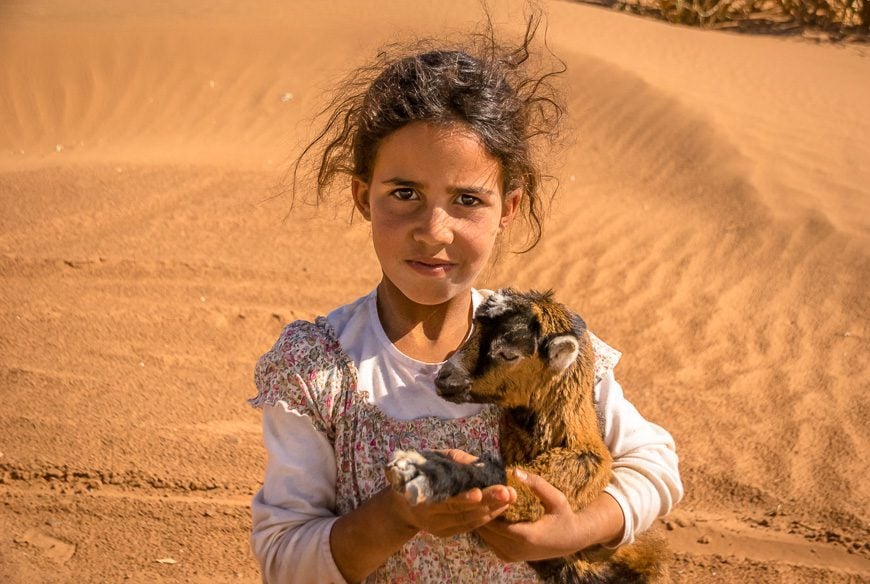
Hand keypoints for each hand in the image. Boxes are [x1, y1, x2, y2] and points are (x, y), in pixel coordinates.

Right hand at [387, 449, 516, 537]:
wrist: (402, 503)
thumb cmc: (420, 472)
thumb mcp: (433, 459)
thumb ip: (454, 460)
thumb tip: (478, 464)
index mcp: (422, 499)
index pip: (445, 501)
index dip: (463, 499)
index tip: (479, 493)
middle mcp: (429, 518)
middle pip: (462, 512)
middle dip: (487, 502)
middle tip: (508, 492)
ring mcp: (438, 528)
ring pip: (468, 521)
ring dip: (492, 510)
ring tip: (511, 498)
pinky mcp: (445, 533)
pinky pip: (469, 526)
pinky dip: (486, 517)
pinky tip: (501, 508)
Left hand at [476, 468, 588, 562]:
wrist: (570, 540)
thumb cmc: (564, 516)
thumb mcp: (556, 498)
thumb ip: (537, 484)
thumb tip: (514, 471)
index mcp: (528, 537)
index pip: (496, 523)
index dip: (487, 507)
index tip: (481, 490)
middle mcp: (517, 550)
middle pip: (487, 531)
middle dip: (480, 512)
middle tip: (475, 492)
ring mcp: (511, 556)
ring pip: (485, 537)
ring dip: (481, 520)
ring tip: (479, 500)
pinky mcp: (508, 557)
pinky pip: (489, 542)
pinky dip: (486, 528)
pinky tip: (486, 512)